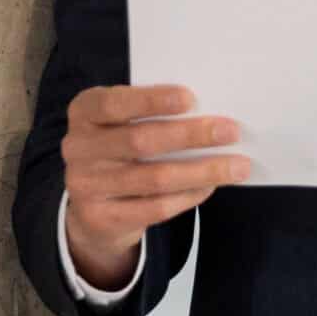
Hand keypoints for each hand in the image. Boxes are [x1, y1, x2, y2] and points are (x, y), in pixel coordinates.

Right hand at [60, 84, 250, 291]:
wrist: (94, 203)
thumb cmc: (125, 147)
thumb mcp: (127, 122)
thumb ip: (157, 115)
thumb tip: (215, 116)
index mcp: (84, 112)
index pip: (113, 103)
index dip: (151, 100)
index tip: (191, 98)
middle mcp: (77, 147)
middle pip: (140, 141)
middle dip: (191, 136)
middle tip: (231, 132)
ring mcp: (85, 185)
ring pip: (154, 178)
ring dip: (203, 171)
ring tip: (238, 166)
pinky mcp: (100, 217)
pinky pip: (155, 208)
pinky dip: (189, 196)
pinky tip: (211, 186)